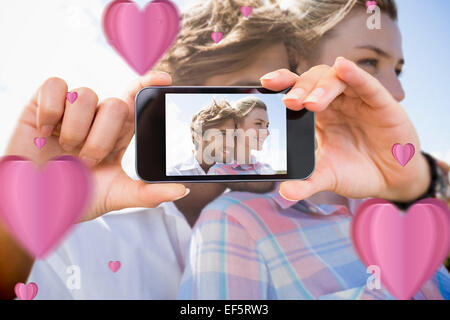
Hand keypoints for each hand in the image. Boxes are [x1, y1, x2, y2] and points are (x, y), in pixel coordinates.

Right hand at [5, 72, 187, 221]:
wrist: (36, 203)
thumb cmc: (77, 196)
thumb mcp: (116, 196)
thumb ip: (148, 194)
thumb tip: (182, 190)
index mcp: (120, 132)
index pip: (137, 99)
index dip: (149, 84)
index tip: (164, 80)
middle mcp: (99, 117)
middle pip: (115, 104)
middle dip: (100, 139)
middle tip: (86, 160)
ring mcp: (72, 109)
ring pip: (85, 95)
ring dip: (75, 131)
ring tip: (66, 150)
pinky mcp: (44, 103)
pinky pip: (55, 86)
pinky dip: (50, 112)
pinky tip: (45, 133)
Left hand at [260, 57, 429, 201]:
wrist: (392, 180)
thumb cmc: (358, 171)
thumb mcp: (328, 177)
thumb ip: (307, 183)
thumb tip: (284, 192)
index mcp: (318, 115)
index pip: (297, 91)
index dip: (283, 83)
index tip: (265, 84)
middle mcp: (335, 102)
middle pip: (313, 80)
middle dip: (299, 88)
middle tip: (289, 103)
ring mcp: (357, 100)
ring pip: (336, 79)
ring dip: (321, 86)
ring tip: (310, 103)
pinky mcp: (380, 103)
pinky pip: (366, 84)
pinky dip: (354, 74)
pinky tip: (343, 67)